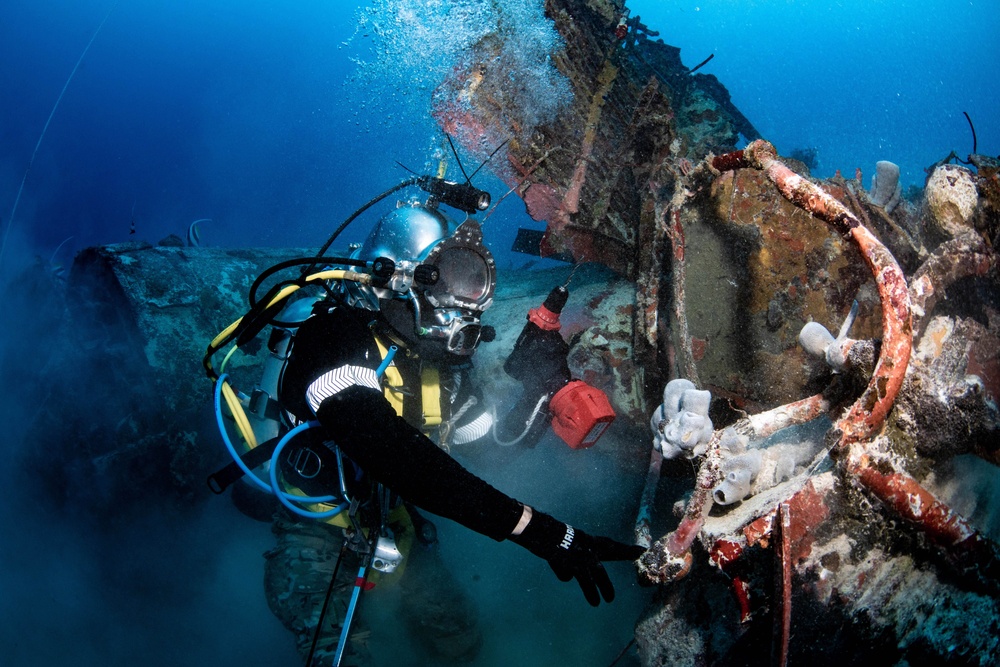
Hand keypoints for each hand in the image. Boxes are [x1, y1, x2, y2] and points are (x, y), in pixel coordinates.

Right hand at [509, 508, 645, 605]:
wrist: (542, 530)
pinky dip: (564, 574)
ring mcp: (583, 558)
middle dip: (611, 579)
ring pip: (594, 578)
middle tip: (615, 595)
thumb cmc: (553, 536)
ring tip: (599, 603)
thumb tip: (570, 576)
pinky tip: (559, 567)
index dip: (627, 550)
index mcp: (591, 541)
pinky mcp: (574, 566)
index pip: (613, 547)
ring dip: (596, 591)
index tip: (642, 551)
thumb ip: (575, 559)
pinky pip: (571, 577)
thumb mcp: (570, 544)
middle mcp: (590, 549)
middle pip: (606, 566)